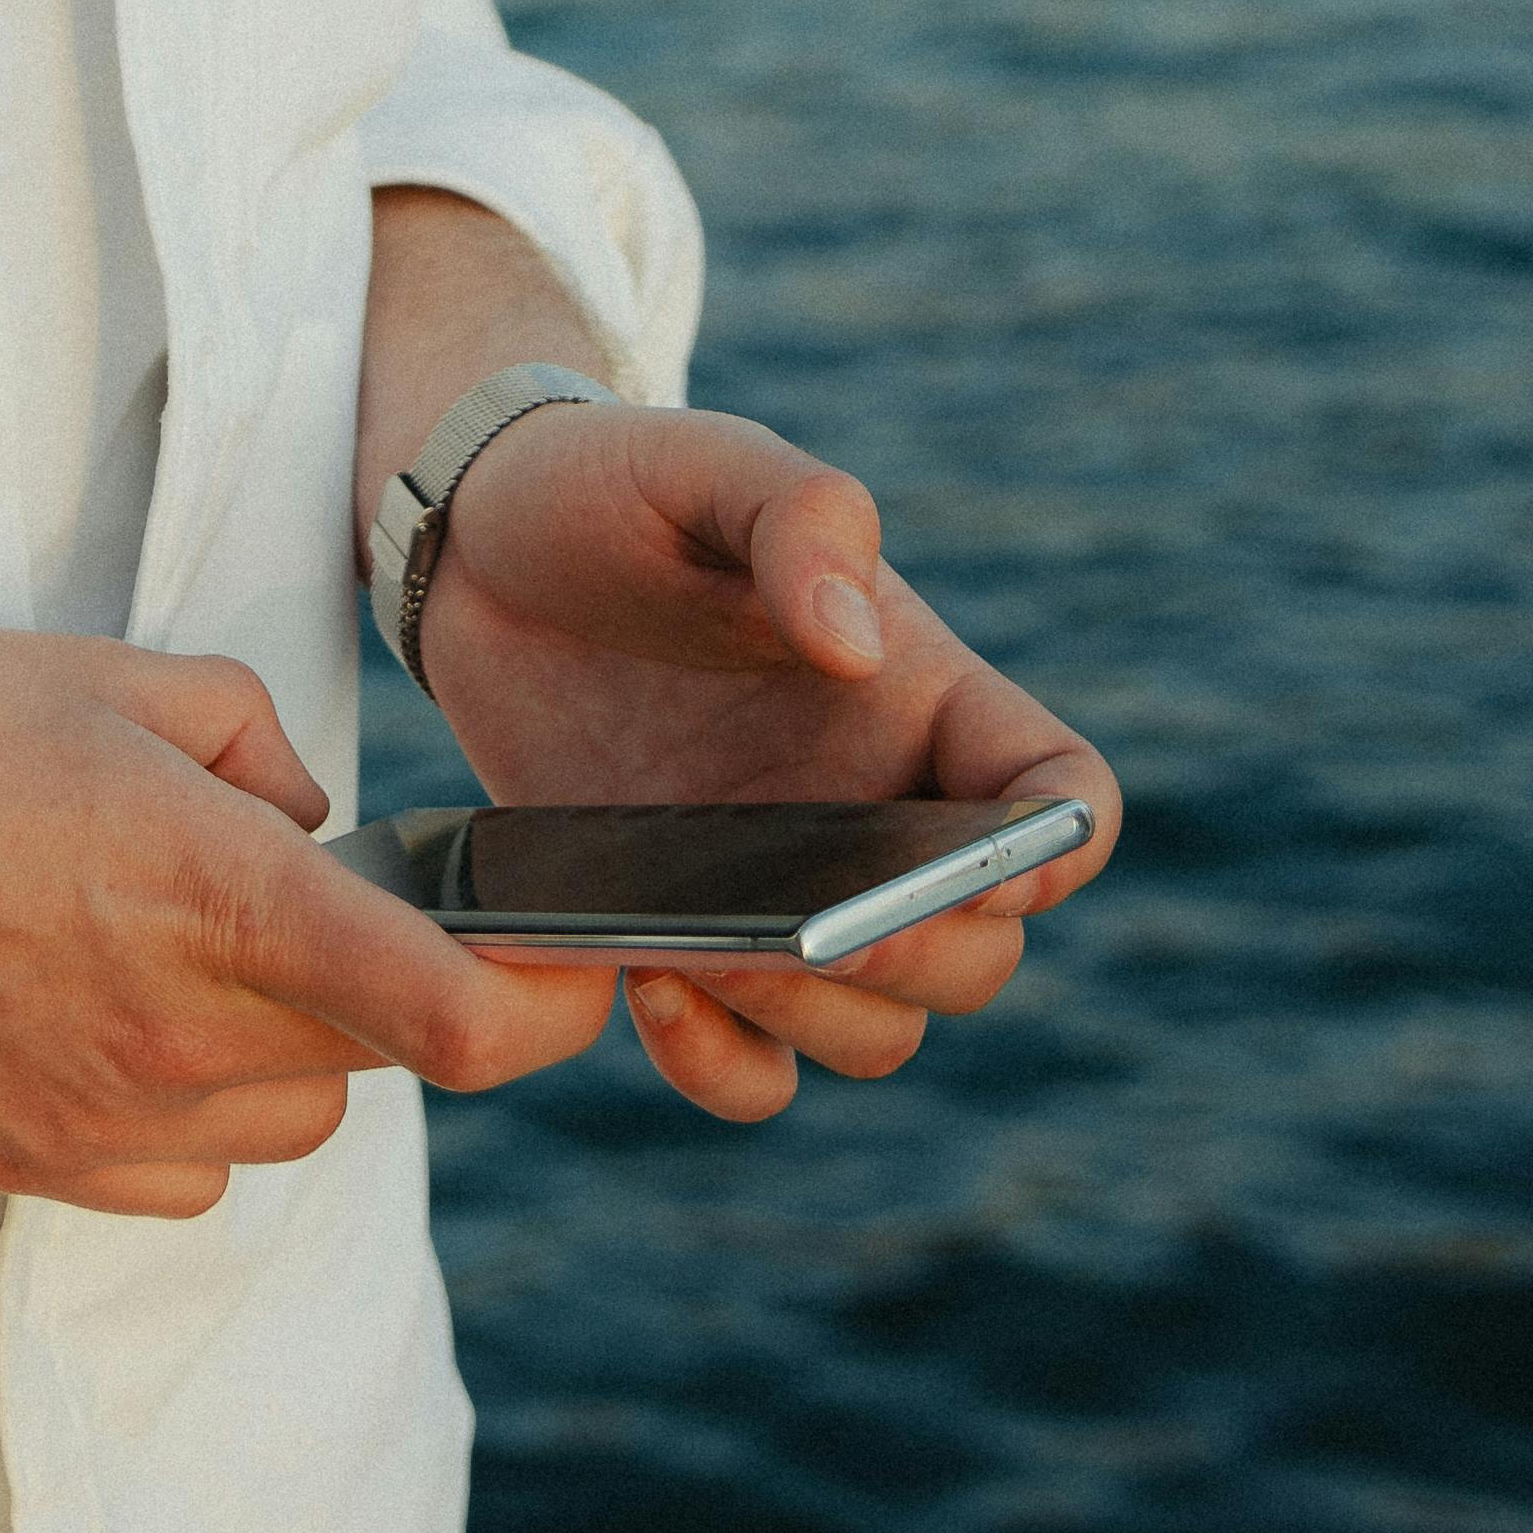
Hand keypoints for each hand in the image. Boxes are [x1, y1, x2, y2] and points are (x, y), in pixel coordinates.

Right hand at [0, 623, 615, 1217]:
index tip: (576, 970)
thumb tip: (315, 828)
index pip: (453, 1016)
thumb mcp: (120, 676)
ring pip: (294, 1127)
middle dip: (390, 990)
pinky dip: (198, 1112)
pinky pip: (189, 1174)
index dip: (549, 1008)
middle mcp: (175, 1030)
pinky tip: (119, 1016)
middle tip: (318, 903)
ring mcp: (100, 1118)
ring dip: (293, 1053)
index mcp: (215, 893)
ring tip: (191, 951)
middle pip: (381, 1064)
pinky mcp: (29, 1163)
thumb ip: (261, 750)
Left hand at [419, 401, 1117, 1130]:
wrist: (472, 550)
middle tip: (819, 927)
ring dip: (821, 1019)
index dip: (1059, 846)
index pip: (1060, 795)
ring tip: (709, 953)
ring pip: (877, 1033)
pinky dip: (724, 1065)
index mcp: (923, 697)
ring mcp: (786, 893)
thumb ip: (796, 517)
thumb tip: (857, 650)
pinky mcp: (689, 944)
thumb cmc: (608, 489)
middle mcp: (875, 815)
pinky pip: (752, 1070)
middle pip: (978, 955)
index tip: (995, 860)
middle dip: (921, 958)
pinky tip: (652, 989)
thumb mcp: (699, 462)